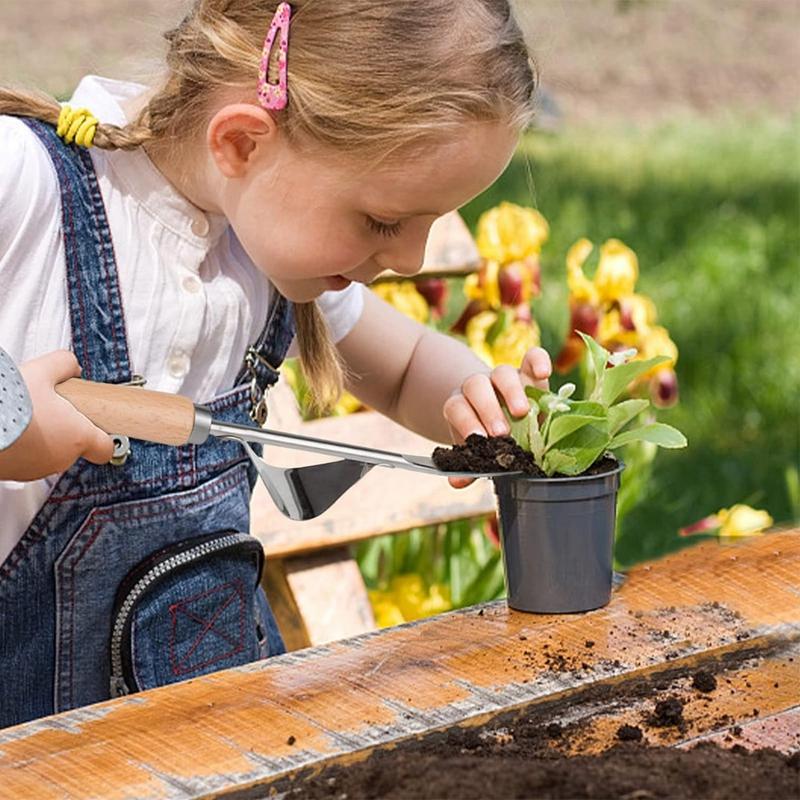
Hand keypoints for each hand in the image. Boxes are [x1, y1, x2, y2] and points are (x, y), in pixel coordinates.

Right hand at [0, 350, 114, 480]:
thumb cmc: (10, 403)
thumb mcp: (42, 370)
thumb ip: (64, 364)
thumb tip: (72, 367)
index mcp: (78, 437)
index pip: (105, 448)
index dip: (102, 436)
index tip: (95, 424)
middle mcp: (60, 459)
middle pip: (74, 446)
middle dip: (64, 428)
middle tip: (48, 408)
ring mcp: (35, 470)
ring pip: (47, 453)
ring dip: (41, 437)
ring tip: (24, 415)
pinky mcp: (12, 474)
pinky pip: (23, 459)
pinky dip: (20, 446)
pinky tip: (8, 427)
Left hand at [442, 347, 551, 487]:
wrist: (501, 413)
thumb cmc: (489, 438)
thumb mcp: (479, 450)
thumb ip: (470, 464)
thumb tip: (456, 482)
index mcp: (463, 405)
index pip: (457, 407)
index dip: (465, 421)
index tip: (478, 439)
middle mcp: (481, 387)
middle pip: (476, 386)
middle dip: (488, 409)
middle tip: (501, 433)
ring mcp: (505, 377)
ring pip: (503, 373)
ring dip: (512, 391)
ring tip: (523, 412)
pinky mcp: (529, 371)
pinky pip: (532, 357)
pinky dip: (538, 360)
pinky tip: (544, 372)